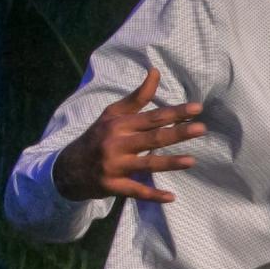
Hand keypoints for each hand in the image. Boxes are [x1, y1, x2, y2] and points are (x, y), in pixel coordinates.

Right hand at [53, 68, 205, 202]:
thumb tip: (156, 71)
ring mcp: (114, 166)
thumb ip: (138, 97)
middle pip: (152, 138)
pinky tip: (171, 197)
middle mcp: (116, 143)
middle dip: (177, 133)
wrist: (68, 168)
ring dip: (169, 163)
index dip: (174, 112)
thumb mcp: (113, 114)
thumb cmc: (98, 137)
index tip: (197, 108)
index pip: (152, 117)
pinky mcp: (113, 186)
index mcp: (119, 124)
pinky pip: (136, 191)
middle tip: (201, 129)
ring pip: (146, 164)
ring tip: (192, 161)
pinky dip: (153, 195)